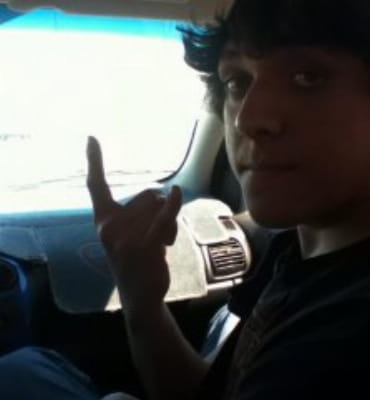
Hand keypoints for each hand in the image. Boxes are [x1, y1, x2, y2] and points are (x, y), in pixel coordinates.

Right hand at [86, 136, 181, 315]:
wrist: (140, 295)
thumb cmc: (137, 260)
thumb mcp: (130, 235)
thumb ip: (140, 213)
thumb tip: (167, 194)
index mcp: (103, 221)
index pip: (96, 186)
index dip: (94, 161)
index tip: (91, 138)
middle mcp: (109, 226)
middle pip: (147, 194)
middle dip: (159, 209)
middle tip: (155, 234)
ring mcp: (125, 237)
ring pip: (160, 206)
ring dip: (169, 221)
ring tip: (161, 243)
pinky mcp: (144, 245)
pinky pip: (164, 216)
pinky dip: (173, 204)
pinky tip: (177, 194)